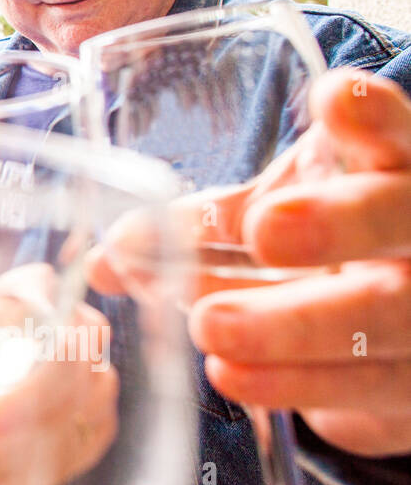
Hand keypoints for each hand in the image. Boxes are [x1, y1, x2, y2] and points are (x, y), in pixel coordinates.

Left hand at [92, 68, 410, 457]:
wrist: (383, 321)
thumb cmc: (318, 243)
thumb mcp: (272, 210)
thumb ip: (202, 225)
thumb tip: (105, 260)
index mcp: (390, 171)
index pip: (394, 136)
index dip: (370, 118)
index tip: (333, 98)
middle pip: (395, 223)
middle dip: (335, 225)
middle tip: (267, 229)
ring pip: (382, 313)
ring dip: (293, 323)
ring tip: (210, 324)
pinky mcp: (410, 383)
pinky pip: (362, 386)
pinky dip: (294, 383)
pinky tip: (235, 374)